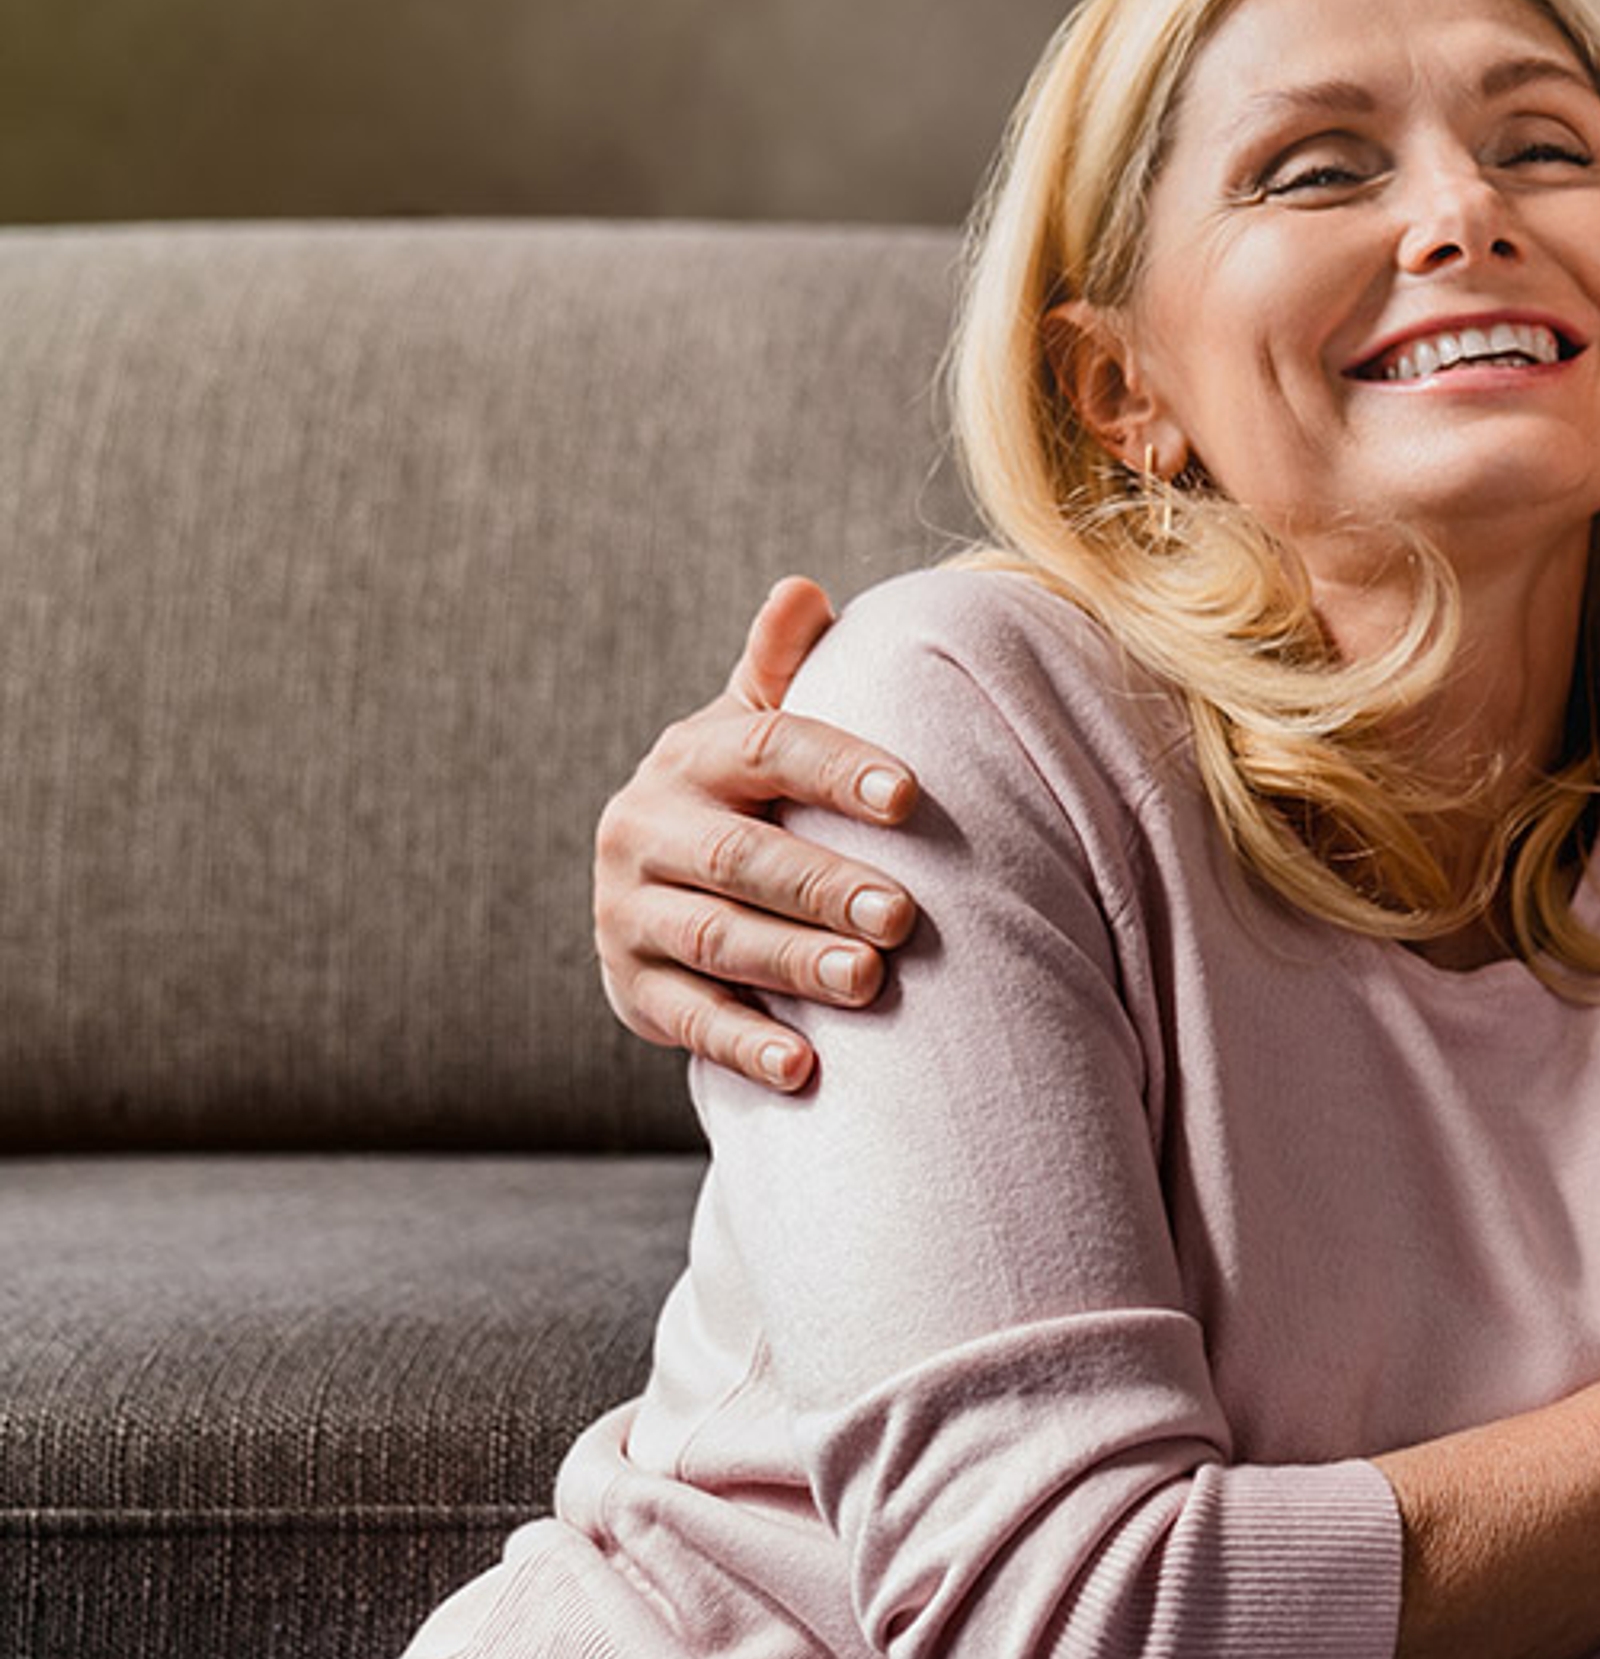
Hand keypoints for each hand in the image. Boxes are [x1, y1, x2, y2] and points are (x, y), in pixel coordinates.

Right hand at [592, 576, 922, 1092]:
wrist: (667, 886)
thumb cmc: (747, 798)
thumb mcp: (753, 730)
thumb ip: (782, 670)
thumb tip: (804, 591)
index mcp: (690, 758)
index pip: (765, 749)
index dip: (836, 768)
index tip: (909, 795)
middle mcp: (645, 829)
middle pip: (741, 857)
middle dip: (824, 884)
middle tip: (904, 913)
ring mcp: (630, 912)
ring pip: (717, 938)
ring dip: (795, 961)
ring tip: (870, 981)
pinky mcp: (632, 988)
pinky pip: (690, 1019)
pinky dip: (747, 1043)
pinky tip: (807, 1068)